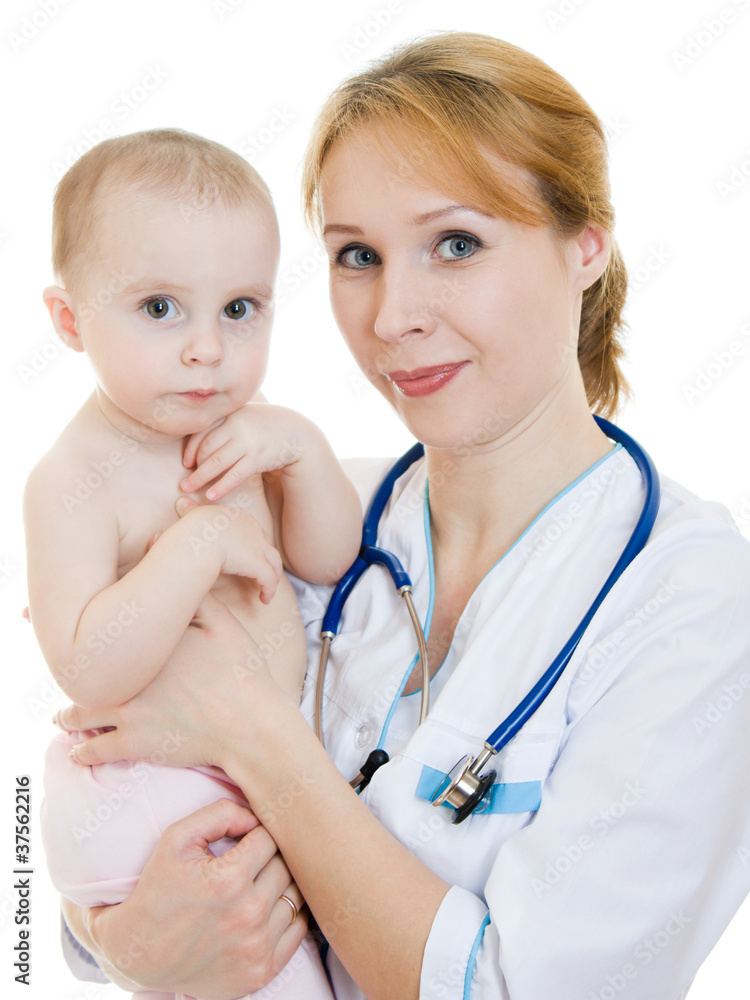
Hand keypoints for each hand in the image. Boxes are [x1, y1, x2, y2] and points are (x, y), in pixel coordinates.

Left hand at [55, 592, 282, 770]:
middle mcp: (127, 676)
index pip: (103, 629)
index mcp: (146, 645)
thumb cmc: (241, 672)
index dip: (84, 625)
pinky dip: (83, 751)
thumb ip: (193, 593)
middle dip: (70, 673)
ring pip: (79, 714)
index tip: (57, 624)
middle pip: (82, 673)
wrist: (250, 725)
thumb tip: (160, 550)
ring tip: (61, 718)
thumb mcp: (223, 623)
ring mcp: (127, 712)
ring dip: (67, 717)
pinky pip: (94, 749)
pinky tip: (78, 751)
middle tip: (59, 669)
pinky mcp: (134, 744)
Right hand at [87, 799, 307, 997]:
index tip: (243, 841)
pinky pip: (299, 930)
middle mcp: (247, 915)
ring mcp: (257, 948)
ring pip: (296, 895)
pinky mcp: (262, 971)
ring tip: (257, 884)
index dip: (256, 834)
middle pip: (286, 866)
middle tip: (251, 861)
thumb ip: (221, 814)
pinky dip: (288, 915)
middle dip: (271, 857)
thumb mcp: (177, 839)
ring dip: (281, 885)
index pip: (269, 838)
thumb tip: (257, 817)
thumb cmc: (159, 889)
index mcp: (228, 880)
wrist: (139, 954)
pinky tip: (266, 909)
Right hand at [175, 498, 281, 603]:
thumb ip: (189, 511)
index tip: (247, 558)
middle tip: (262, 574)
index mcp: (238, 516)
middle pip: (266, 545)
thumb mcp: (190, 515)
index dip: (252, 545)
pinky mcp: (257, 563)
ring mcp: (258, 545)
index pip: (252, 531)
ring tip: (267, 590)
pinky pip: (269, 579)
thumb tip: (180, 502)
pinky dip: (269, 590)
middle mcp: (253, 528)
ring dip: (273, 576)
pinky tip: (264, 600)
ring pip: (274, 563)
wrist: (195, 538)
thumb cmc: (187, 530)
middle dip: (266, 560)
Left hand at [180, 403, 309, 500]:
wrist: (297, 432)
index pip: (202, 432)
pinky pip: (234, 475)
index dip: (191, 449)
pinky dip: (221, 486)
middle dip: (193, 467)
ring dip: (200, 477)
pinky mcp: (258, 458)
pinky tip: (211, 495)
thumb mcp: (246, 416)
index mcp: (231, 414)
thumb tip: (198, 437)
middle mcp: (237, 426)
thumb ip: (225, 423)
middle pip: (206, 448)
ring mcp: (248, 442)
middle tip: (184, 482)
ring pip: (216, 463)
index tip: (186, 462)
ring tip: (187, 489)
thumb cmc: (266, 427)